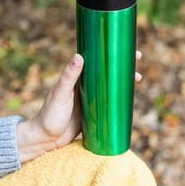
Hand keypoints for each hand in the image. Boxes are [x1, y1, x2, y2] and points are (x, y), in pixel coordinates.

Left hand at [16, 51, 142, 162]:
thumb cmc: (49, 114)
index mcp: (76, 77)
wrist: (46, 140)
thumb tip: (79, 55)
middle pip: (106, 72)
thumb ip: (69, 77)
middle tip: (138, 58)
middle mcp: (84, 86)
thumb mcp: (60, 94)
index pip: (95, 60)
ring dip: (123, 81)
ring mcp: (90, 99)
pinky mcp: (93, 113)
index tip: (123, 45)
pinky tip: (130, 99)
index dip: (109, 52)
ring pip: (110, 87)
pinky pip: (109, 103)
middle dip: (122, 65)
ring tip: (138, 79)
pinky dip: (119, 99)